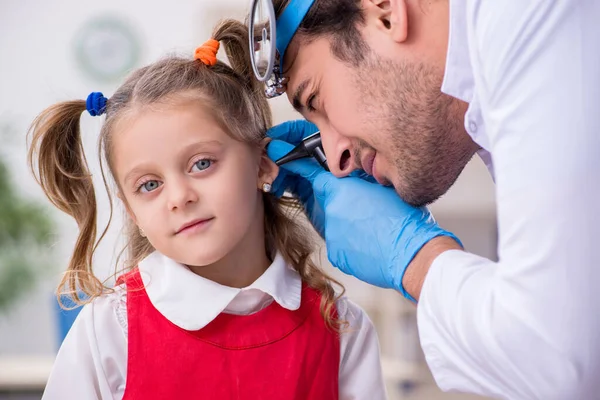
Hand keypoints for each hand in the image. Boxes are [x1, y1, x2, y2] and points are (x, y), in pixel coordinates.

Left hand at [267, 126, 460, 299]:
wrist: (413, 255)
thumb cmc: (406, 219)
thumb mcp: (384, 186)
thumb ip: (362, 179)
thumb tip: (354, 177)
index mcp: (342, 190)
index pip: (311, 173)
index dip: (298, 165)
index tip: (283, 156)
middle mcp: (331, 212)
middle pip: (323, 198)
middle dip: (332, 197)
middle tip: (354, 202)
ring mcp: (332, 235)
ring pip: (332, 221)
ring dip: (346, 220)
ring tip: (372, 225)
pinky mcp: (338, 255)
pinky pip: (339, 241)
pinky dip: (351, 239)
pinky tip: (370, 240)